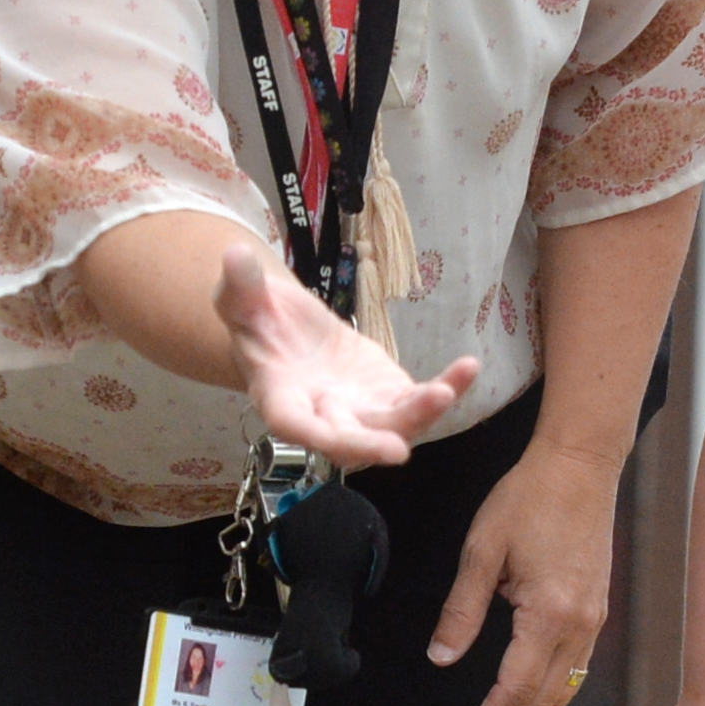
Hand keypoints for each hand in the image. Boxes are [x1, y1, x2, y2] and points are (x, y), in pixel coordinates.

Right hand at [214, 241, 476, 468]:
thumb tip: (236, 255)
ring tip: (446, 391)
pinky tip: (468, 367)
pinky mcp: (389, 394)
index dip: (313, 436)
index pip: (294, 425)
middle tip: (396, 450)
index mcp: (282, 399)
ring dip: (420, 415)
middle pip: (349, 438)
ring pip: (393, 424)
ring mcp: (361, 409)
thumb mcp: (240, 298)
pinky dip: (447, 388)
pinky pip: (421, 399)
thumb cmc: (257, 320)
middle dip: (371, 444)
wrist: (286, 328)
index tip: (331, 440)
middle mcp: (324, 415)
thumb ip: (240, 286)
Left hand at [430, 440, 621, 705]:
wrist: (580, 465)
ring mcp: (593, 620)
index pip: (514, 690)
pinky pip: (575, 668)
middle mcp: (578, 626)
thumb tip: (442, 658)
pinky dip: (550, 696)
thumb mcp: (481, 551)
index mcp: (548, 614)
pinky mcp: (596, 610)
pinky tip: (529, 702)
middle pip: (542, 703)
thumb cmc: (529, 497)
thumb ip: (461, 611)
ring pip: (563, 690)